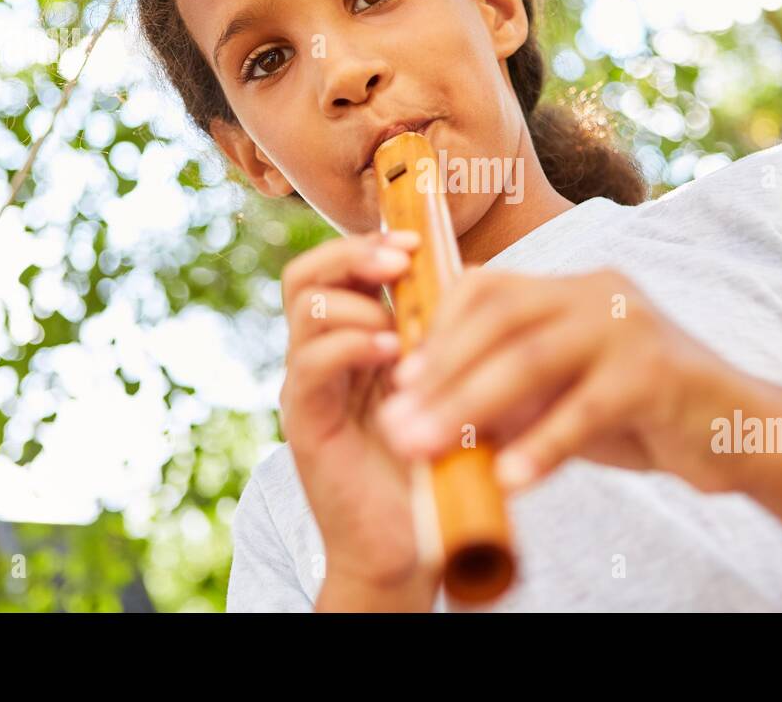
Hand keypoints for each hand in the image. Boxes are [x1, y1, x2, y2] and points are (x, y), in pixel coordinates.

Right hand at [276, 227, 438, 606]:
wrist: (412, 542)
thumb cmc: (436, 458)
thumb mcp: (447, 381)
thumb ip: (445, 335)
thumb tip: (478, 274)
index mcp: (351, 339)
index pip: (335, 267)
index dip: (368, 241)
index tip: (415, 238)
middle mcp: (320, 355)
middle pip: (306, 274)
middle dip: (353, 253)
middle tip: (400, 258)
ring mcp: (308, 387)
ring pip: (303, 308)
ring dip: (355, 301)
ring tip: (398, 324)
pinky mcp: (305, 423)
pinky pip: (309, 364)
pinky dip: (348, 344)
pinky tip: (390, 353)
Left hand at [375, 267, 750, 493]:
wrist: (737, 431)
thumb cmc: (640, 413)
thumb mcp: (564, 394)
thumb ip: (509, 393)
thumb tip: (424, 412)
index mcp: (573, 289)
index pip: (489, 286)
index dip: (438, 328)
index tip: (400, 377)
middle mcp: (599, 292)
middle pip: (501, 320)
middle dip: (442, 374)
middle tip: (397, 423)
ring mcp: (631, 327)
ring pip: (534, 358)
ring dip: (471, 406)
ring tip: (427, 449)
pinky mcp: (660, 373)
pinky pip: (588, 408)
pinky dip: (544, 445)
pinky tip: (509, 479)